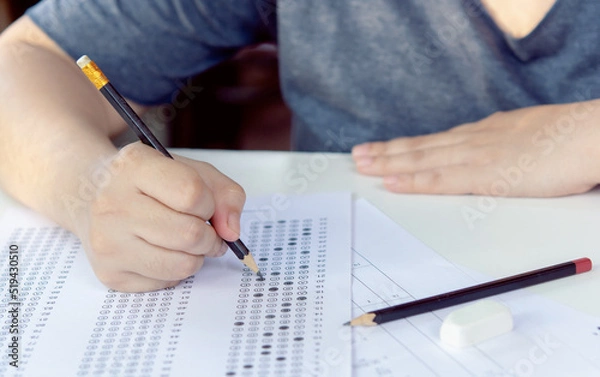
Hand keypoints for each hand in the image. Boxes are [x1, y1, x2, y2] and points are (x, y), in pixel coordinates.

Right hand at [74, 142, 245, 291]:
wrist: (89, 193)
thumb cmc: (147, 182)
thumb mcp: (189, 169)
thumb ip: (225, 194)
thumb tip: (232, 232)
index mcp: (134, 167)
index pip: (192, 194)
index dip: (210, 204)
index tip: (205, 205)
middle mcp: (113, 204)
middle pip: (190, 234)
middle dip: (210, 236)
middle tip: (206, 231)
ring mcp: (107, 242)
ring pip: (182, 265)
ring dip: (197, 256)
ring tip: (186, 242)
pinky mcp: (110, 274)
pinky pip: (166, 283)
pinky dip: (175, 271)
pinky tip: (161, 252)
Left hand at [352, 103, 599, 196]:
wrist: (591, 137)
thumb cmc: (569, 140)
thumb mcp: (528, 138)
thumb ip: (505, 148)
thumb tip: (494, 158)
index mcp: (485, 134)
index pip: (435, 142)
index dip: (406, 146)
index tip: (384, 149)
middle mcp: (474, 141)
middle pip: (421, 147)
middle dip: (386, 152)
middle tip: (357, 155)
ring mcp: (476, 156)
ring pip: (422, 159)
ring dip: (389, 163)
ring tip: (361, 164)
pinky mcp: (485, 175)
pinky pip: (439, 179)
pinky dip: (412, 180)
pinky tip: (391, 182)